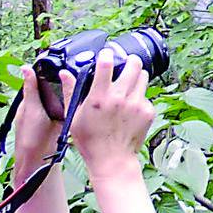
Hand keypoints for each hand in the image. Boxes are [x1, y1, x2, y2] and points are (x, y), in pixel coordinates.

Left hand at [13, 65, 72, 175]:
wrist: (39, 159)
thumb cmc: (31, 136)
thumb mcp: (32, 108)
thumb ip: (31, 88)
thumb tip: (25, 68)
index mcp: (31, 101)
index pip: (39, 80)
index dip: (48, 70)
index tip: (58, 60)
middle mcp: (40, 106)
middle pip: (52, 88)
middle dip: (61, 80)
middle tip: (74, 70)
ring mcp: (50, 114)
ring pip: (61, 97)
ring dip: (69, 92)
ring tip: (80, 83)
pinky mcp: (59, 122)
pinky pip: (67, 108)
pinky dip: (72, 104)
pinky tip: (80, 102)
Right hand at [70, 52, 156, 182]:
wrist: (112, 160)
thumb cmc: (90, 140)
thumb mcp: (74, 116)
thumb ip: (71, 92)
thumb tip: (65, 73)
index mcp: (99, 98)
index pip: (106, 65)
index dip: (107, 55)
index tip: (107, 53)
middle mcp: (120, 99)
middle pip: (133, 65)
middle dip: (129, 61)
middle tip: (125, 63)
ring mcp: (136, 105)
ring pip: (143, 76)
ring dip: (136, 75)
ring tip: (128, 82)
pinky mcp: (147, 112)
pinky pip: (145, 95)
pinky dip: (139, 96)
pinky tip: (130, 105)